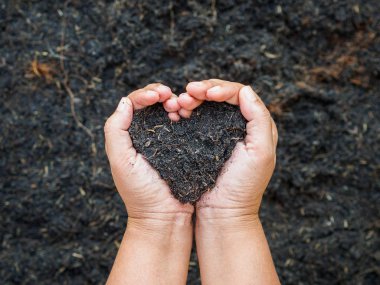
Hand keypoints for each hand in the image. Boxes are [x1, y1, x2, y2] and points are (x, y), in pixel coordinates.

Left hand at [104, 83, 193, 229]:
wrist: (166, 217)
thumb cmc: (140, 192)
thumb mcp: (121, 160)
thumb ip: (116, 129)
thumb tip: (125, 101)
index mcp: (129, 135)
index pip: (134, 104)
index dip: (145, 94)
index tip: (158, 95)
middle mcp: (147, 135)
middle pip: (152, 103)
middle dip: (160, 94)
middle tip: (169, 96)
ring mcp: (167, 140)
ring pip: (169, 111)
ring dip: (174, 102)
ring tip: (180, 106)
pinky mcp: (184, 147)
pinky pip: (185, 124)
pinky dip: (186, 115)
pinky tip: (188, 115)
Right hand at [177, 79, 277, 222]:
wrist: (223, 213)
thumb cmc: (243, 186)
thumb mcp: (260, 152)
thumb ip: (259, 118)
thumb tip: (245, 90)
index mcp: (257, 125)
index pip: (239, 95)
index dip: (221, 88)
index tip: (204, 93)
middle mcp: (240, 125)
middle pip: (222, 95)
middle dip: (204, 89)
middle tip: (188, 92)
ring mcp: (221, 132)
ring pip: (208, 104)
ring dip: (194, 98)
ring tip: (181, 102)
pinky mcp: (205, 141)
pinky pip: (197, 118)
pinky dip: (188, 111)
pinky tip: (178, 111)